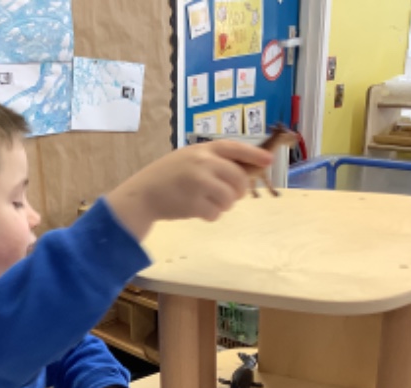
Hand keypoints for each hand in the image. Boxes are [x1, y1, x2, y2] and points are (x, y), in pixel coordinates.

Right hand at [105, 140, 272, 239]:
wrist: (142, 195)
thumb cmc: (166, 177)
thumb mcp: (188, 159)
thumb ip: (212, 162)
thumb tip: (244, 173)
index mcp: (202, 150)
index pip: (234, 148)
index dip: (254, 154)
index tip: (269, 160)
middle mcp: (203, 163)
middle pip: (238, 178)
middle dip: (239, 190)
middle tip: (231, 196)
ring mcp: (199, 184)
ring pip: (230, 198)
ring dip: (224, 205)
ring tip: (208, 203)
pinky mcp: (195, 204)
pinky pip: (216, 213)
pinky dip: (211, 216)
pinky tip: (198, 211)